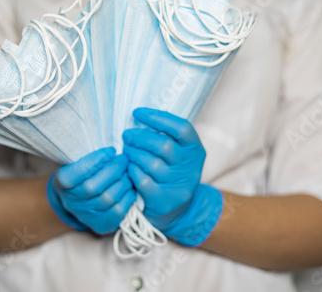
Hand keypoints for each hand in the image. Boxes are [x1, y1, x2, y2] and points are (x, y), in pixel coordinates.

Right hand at [46, 147, 136, 234]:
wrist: (79, 200)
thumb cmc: (82, 173)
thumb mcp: (78, 161)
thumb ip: (91, 156)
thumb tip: (112, 149)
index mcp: (62, 182)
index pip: (77, 172)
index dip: (96, 161)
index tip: (111, 150)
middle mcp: (72, 201)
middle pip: (94, 186)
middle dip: (114, 170)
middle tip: (124, 159)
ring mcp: (86, 215)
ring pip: (108, 198)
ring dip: (123, 182)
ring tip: (128, 172)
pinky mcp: (101, 225)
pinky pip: (118, 211)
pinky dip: (128, 197)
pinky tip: (130, 187)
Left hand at [123, 108, 222, 245]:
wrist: (178, 210)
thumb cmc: (172, 172)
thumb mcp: (177, 153)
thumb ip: (165, 136)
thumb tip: (139, 117)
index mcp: (195, 149)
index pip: (181, 128)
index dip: (158, 118)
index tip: (138, 113)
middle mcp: (191, 167)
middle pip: (164, 146)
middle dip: (140, 137)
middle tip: (127, 135)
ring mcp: (179, 185)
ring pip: (152, 164)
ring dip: (133, 154)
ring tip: (126, 151)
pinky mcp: (165, 200)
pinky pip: (144, 181)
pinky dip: (133, 172)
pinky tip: (129, 168)